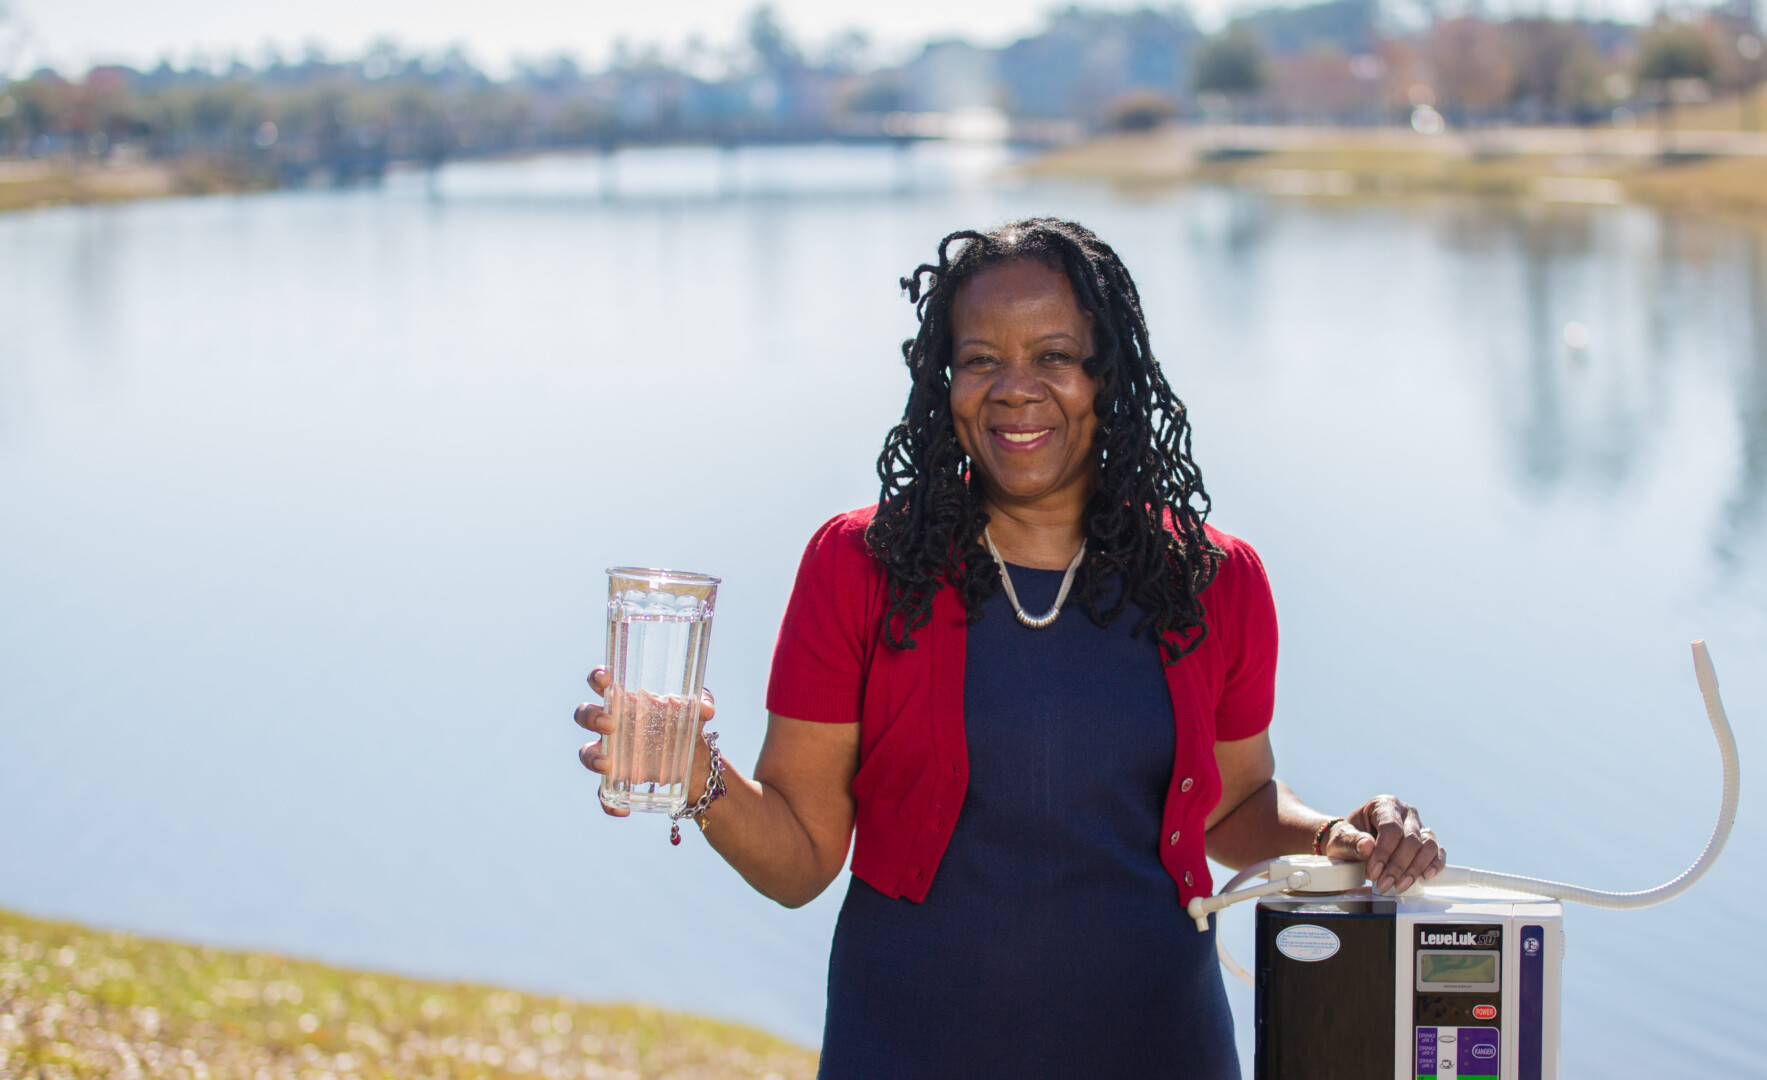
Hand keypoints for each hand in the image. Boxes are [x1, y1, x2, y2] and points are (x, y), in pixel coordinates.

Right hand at [574, 668, 715, 817]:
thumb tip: (706, 710)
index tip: (604, 679)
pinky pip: (603, 793)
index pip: (601, 683)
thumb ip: (702, 702)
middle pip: (585, 715)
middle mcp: (612, 725)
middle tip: (610, 724)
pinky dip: (607, 803)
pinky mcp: (617, 780)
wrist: (695, 762)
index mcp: (626, 700)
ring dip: (591, 758)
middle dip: (591, 718)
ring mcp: (611, 753)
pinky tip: (622, 810)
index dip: (596, 678)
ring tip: (607, 766)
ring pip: (586, 752)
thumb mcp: (698, 710)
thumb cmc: (687, 724)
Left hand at [1323, 794, 1444, 894]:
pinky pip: (1438, 852)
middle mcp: (1405, 813)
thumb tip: (1367, 847)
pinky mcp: (1427, 841)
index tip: (1374, 872)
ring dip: (1415, 869)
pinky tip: (1425, 877)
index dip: (1384, 853)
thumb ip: (1352, 842)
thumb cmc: (1348, 838)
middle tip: (1384, 884)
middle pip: (1411, 839)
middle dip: (1398, 866)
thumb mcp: (1341, 839)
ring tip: (1400, 885)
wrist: (1353, 843)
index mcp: (1384, 804)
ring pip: (1428, 846)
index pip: (1391, 828)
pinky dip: (1435, 865)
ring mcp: (1419, 826)